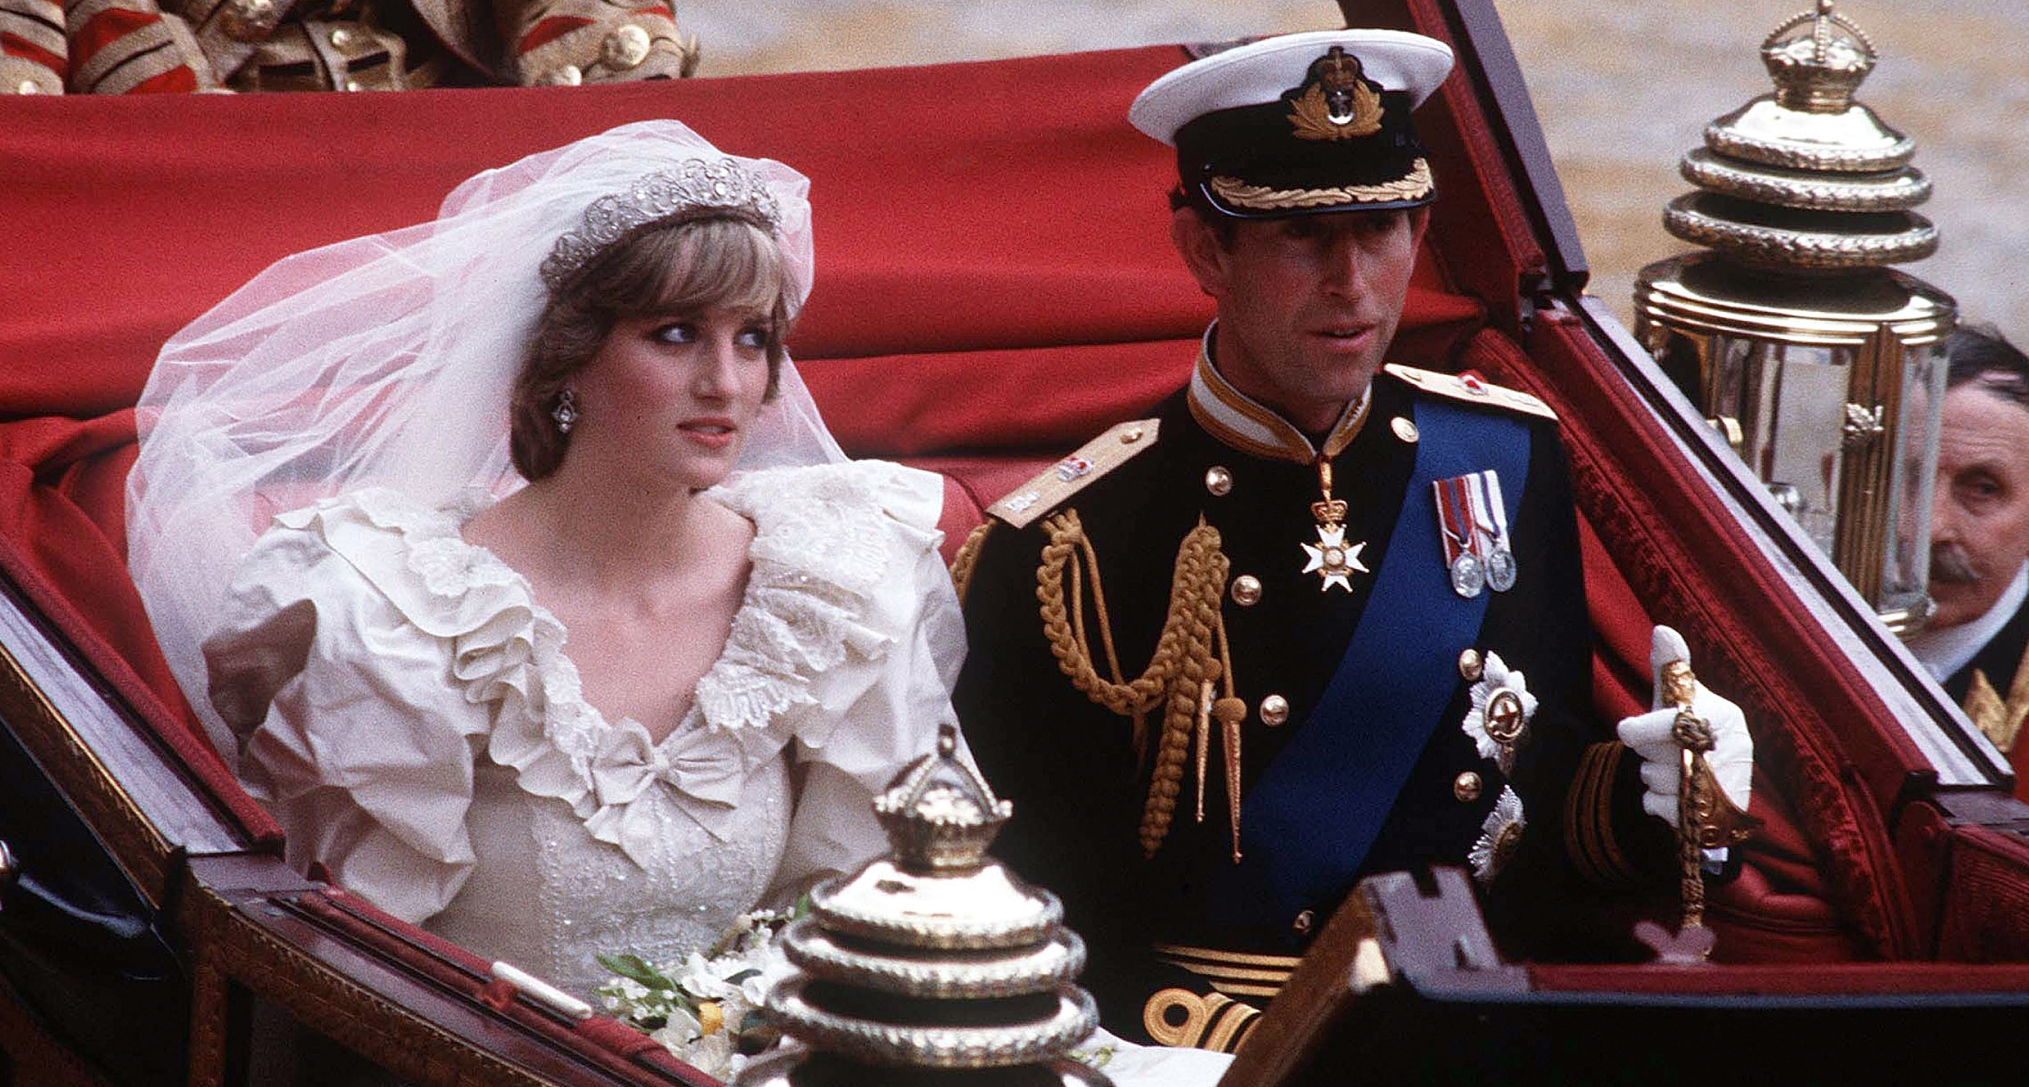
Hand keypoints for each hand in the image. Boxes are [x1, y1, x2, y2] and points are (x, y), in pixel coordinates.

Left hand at [1614, 626, 1753, 826]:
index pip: (1671, 724)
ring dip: (1654, 777)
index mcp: (1725, 719)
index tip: (1627, 729)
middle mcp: (1732, 754)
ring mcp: (1724, 790)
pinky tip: (1669, 795)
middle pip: (1662, 756)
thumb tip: (1662, 629)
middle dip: (1651, 754)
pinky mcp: (1712, 822)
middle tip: (1663, 752)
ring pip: (1659, 782)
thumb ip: (1671, 667)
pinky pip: (1659, 808)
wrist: (1712, 786)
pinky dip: (1654, 802)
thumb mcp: (1679, 696)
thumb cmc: (1690, 730)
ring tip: (1672, 771)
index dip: (1641, 729)